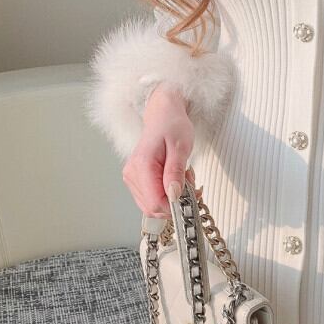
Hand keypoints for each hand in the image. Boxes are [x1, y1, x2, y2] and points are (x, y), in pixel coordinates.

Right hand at [122, 82, 194, 216]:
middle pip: (152, 207)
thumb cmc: (173, 127)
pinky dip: (166, 195)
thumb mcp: (181, 148)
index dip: (175, 206)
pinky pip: (150, 198)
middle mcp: (131, 174)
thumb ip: (176, 172)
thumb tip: (173, 196)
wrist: (163, 116)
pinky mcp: (135, 180)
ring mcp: (131, 178)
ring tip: (183, 179)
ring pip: (151, 205)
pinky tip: (174, 180)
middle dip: (175, 202)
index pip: (155, 202)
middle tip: (191, 185)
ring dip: (171, 199)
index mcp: (142, 165)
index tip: (192, 195)